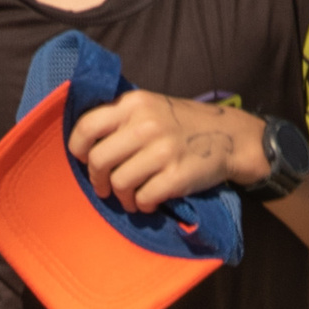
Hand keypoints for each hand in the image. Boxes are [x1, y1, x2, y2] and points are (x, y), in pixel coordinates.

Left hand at [68, 91, 257, 215]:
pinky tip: (149, 200)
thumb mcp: (151, 107)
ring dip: (121, 196)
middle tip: (104, 186)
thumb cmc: (182, 124)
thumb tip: (84, 144)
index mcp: (135, 104)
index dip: (77, 149)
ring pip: (119, 183)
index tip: (84, 159)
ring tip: (131, 197)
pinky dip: (142, 204)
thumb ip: (121, 118)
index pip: (87, 127)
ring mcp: (162, 151)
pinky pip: (143, 198)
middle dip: (97, 179)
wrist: (231, 137)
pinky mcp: (177, 176)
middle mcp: (146, 125)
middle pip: (98, 160)